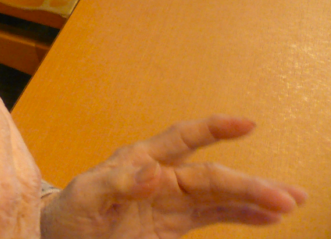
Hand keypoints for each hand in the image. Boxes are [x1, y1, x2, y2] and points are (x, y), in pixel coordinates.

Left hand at [39, 115, 305, 237]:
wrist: (60, 237)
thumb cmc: (67, 213)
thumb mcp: (84, 197)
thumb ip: (115, 183)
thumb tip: (152, 170)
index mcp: (138, 160)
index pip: (181, 138)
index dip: (213, 129)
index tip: (246, 124)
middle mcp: (160, 177)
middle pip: (211, 176)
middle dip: (249, 183)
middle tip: (287, 195)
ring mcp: (169, 202)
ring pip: (220, 196)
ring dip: (254, 199)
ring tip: (290, 203)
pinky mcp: (172, 226)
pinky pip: (212, 217)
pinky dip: (241, 217)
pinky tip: (267, 219)